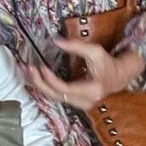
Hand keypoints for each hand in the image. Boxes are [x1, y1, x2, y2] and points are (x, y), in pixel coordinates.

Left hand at [26, 41, 144, 110]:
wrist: (119, 76)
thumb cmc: (108, 64)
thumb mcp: (95, 51)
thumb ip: (76, 46)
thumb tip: (55, 40)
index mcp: (92, 90)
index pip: (65, 89)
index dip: (50, 79)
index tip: (41, 67)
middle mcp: (85, 101)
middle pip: (56, 96)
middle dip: (39, 82)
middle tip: (28, 69)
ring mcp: (79, 104)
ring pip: (54, 97)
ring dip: (39, 84)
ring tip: (27, 71)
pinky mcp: (75, 102)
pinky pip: (56, 96)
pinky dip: (45, 87)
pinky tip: (36, 77)